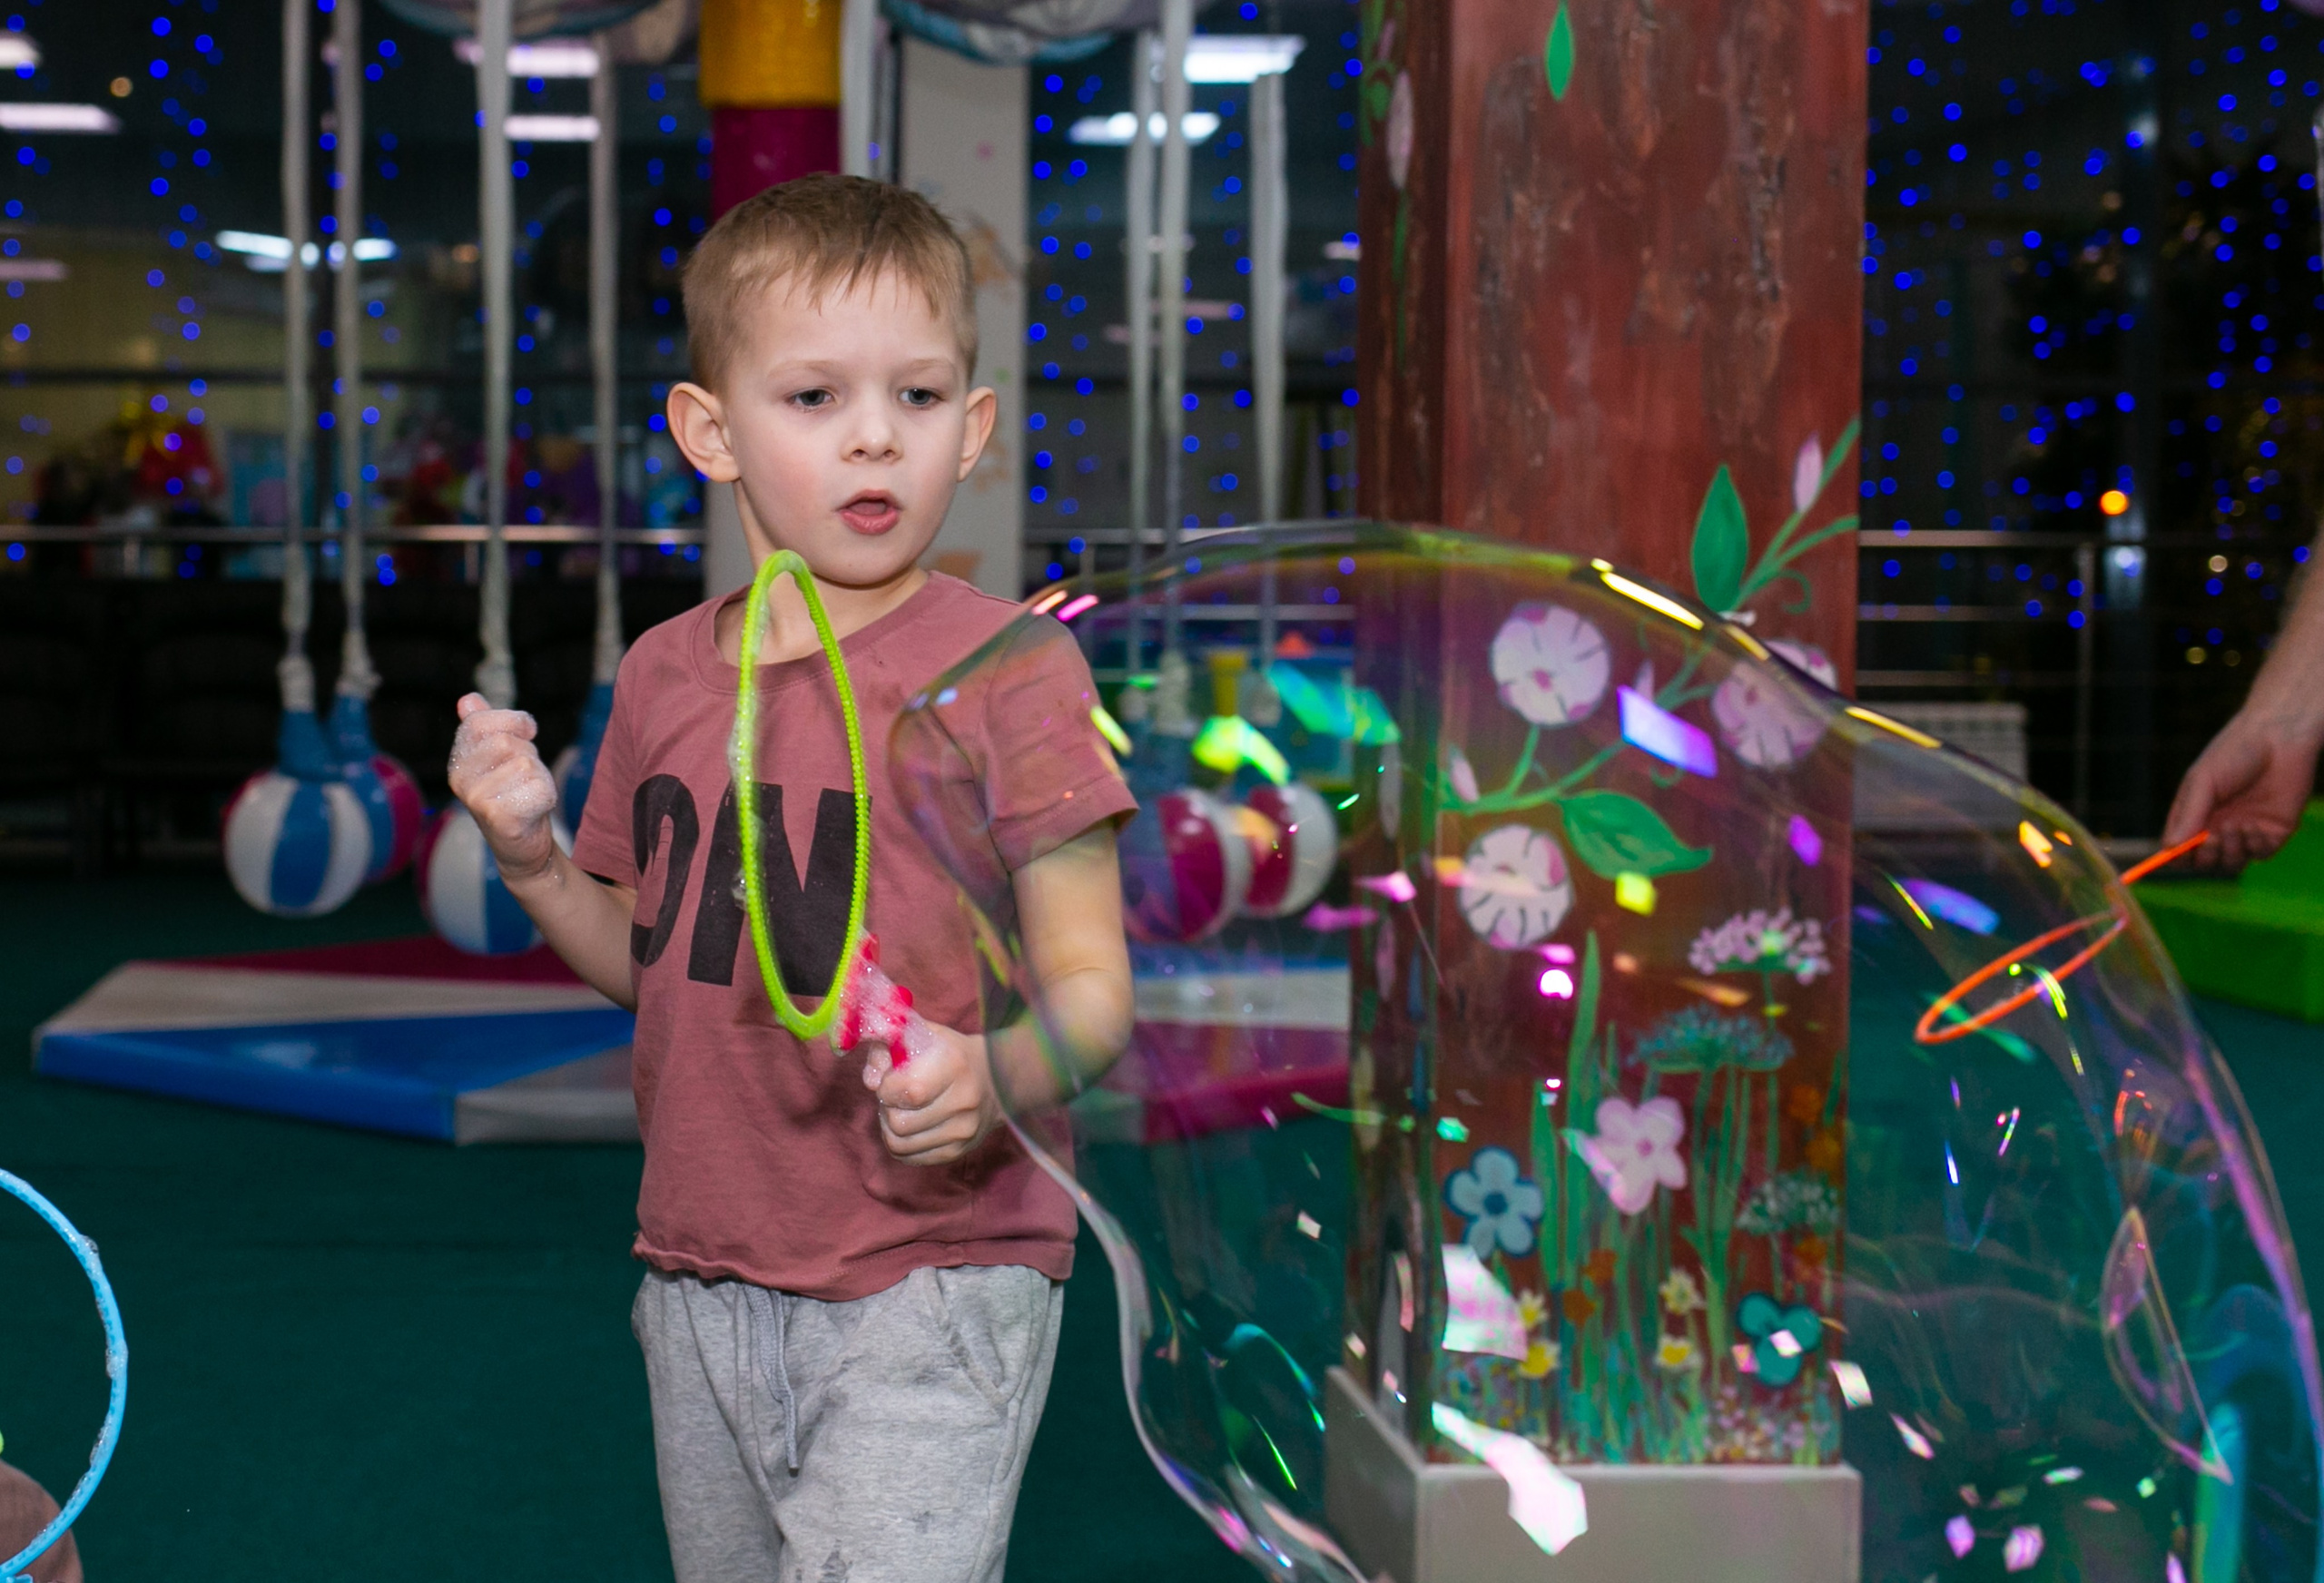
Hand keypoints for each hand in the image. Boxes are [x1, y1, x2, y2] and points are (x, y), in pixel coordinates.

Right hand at [448, 693, 560, 880]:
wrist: (523, 847)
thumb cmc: (514, 795)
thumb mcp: (501, 756)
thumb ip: (484, 727)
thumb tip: (467, 699)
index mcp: (457, 761)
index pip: (481, 721)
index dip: (514, 722)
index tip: (526, 735)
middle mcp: (460, 780)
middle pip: (507, 742)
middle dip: (529, 755)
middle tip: (525, 778)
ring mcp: (477, 800)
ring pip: (526, 764)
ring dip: (539, 776)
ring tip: (527, 793)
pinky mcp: (499, 818)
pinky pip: (538, 787)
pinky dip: (546, 795)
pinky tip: (534, 810)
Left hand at [863, 1023, 1002, 1166]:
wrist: (995, 1079)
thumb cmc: (947, 1052)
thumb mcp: (918, 1035)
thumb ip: (886, 1047)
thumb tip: (871, 1081)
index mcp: (954, 1064)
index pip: (909, 1090)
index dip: (887, 1088)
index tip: (890, 1079)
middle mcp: (964, 1100)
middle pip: (899, 1122)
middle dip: (887, 1108)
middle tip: (895, 1096)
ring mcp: (963, 1130)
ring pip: (899, 1144)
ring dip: (889, 1127)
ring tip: (900, 1110)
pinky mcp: (958, 1151)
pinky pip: (910, 1157)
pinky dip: (900, 1143)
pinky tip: (909, 1126)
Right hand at [2163, 706, 2322, 868]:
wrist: (2281, 738)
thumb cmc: (2235, 752)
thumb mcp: (2203, 781)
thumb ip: (2188, 816)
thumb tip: (2169, 848)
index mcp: (2196, 813)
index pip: (2179, 847)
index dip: (2174, 857)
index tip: (2174, 857)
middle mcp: (2219, 825)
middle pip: (2204, 861)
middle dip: (2205, 856)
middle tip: (2212, 837)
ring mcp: (2246, 831)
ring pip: (2231, 862)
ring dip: (2230, 851)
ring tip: (2235, 825)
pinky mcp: (2274, 832)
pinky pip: (2259, 854)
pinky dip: (2253, 846)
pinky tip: (2253, 826)